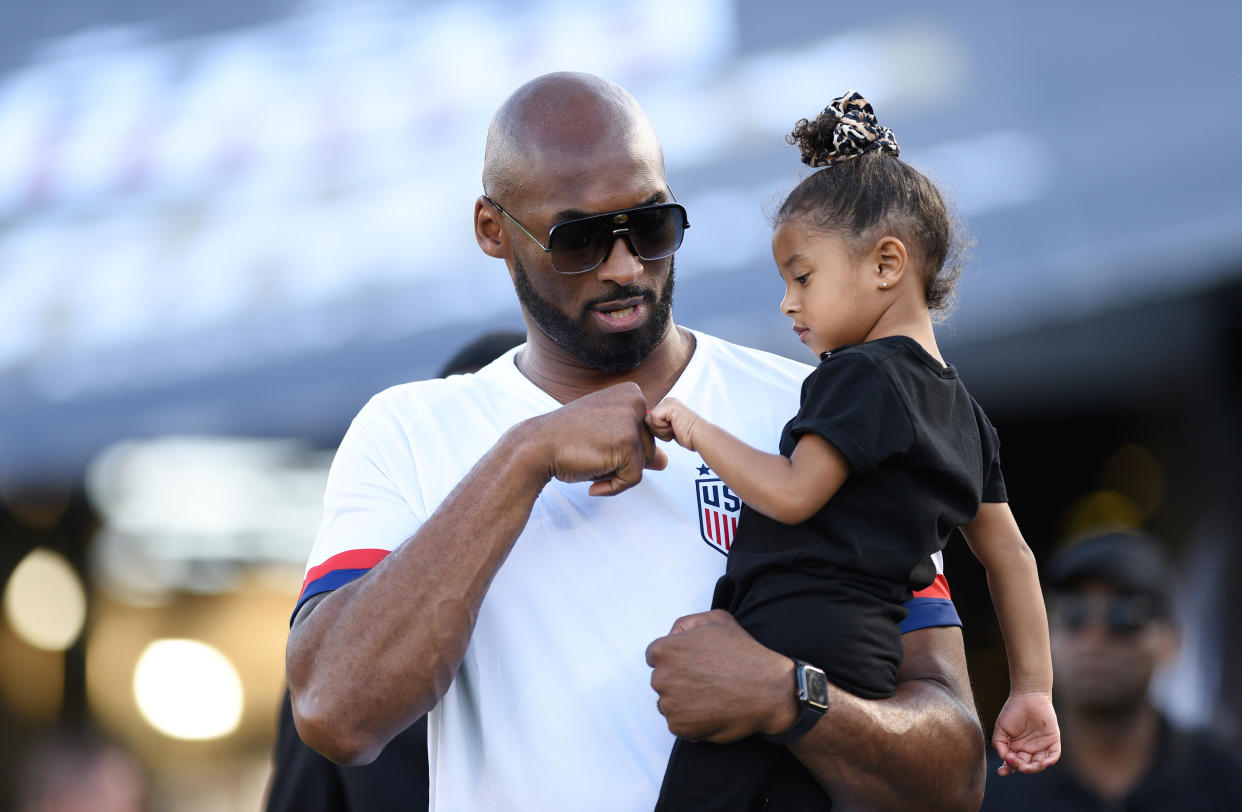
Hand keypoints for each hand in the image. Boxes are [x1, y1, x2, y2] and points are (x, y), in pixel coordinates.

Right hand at [529, 382, 666, 496]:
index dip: (621, 448)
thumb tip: (665, 462)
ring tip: (591, 460)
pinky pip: (634, 478)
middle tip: (590, 452)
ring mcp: (633, 421)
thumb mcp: (606, 436)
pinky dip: (614, 486)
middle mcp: (636, 401)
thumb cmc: (567, 439)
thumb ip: (636, 446)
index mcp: (631, 393)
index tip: (595, 442)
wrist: (537, 446)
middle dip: (622, 461)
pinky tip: (593, 479)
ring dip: (617, 472)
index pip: (646, 433)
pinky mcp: (629, 444)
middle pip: (649, 448)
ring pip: (644, 464)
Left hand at [645, 397, 704, 451]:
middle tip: (674, 430)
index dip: (657, 430)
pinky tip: (675, 428)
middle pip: (647, 420)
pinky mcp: (668, 406)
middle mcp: (667, 401)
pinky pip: (654, 420)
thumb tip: (646, 425)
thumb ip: (659, 424)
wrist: (700, 436)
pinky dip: (663, 429)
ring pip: (649, 420)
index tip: (672, 431)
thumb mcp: (669, 428)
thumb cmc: (689, 436)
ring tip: (674, 429)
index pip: (650, 420)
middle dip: (658, 431)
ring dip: (661, 431)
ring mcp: (668, 402)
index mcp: (668, 405)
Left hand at [645, 609, 797, 742]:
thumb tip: (672, 637)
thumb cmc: (744, 653)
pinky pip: (678, 723)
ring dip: (684, 701)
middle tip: (706, 680)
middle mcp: (662, 678)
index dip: (675, 659)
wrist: (768, 690)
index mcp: (666, 650)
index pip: (655, 656)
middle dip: (678, 679)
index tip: (692, 665)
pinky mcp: (680, 727)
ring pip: (669, 702)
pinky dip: (692, 720)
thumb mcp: (716, 619)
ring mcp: (670, 705)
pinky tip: (712, 710)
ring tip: (712, 695)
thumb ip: (685, 624)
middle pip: (662, 680)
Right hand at [992, 691, 1060, 774]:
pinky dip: (1050, 761)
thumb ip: (999, 744)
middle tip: (1016, 764)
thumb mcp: (1001, 728)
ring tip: (1027, 767)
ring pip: (1040, 763)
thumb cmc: (1012, 711)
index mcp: (1016, 748)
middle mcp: (1029, 749)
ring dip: (1034, 768)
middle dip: (1021, 768)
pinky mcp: (1053, 741)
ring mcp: (1041, 746)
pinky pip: (1053, 755)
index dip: (1007, 769)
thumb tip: (1003, 758)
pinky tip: (1044, 763)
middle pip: (1027, 766)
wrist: (1027, 696)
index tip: (1001, 772)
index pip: (1013, 763)